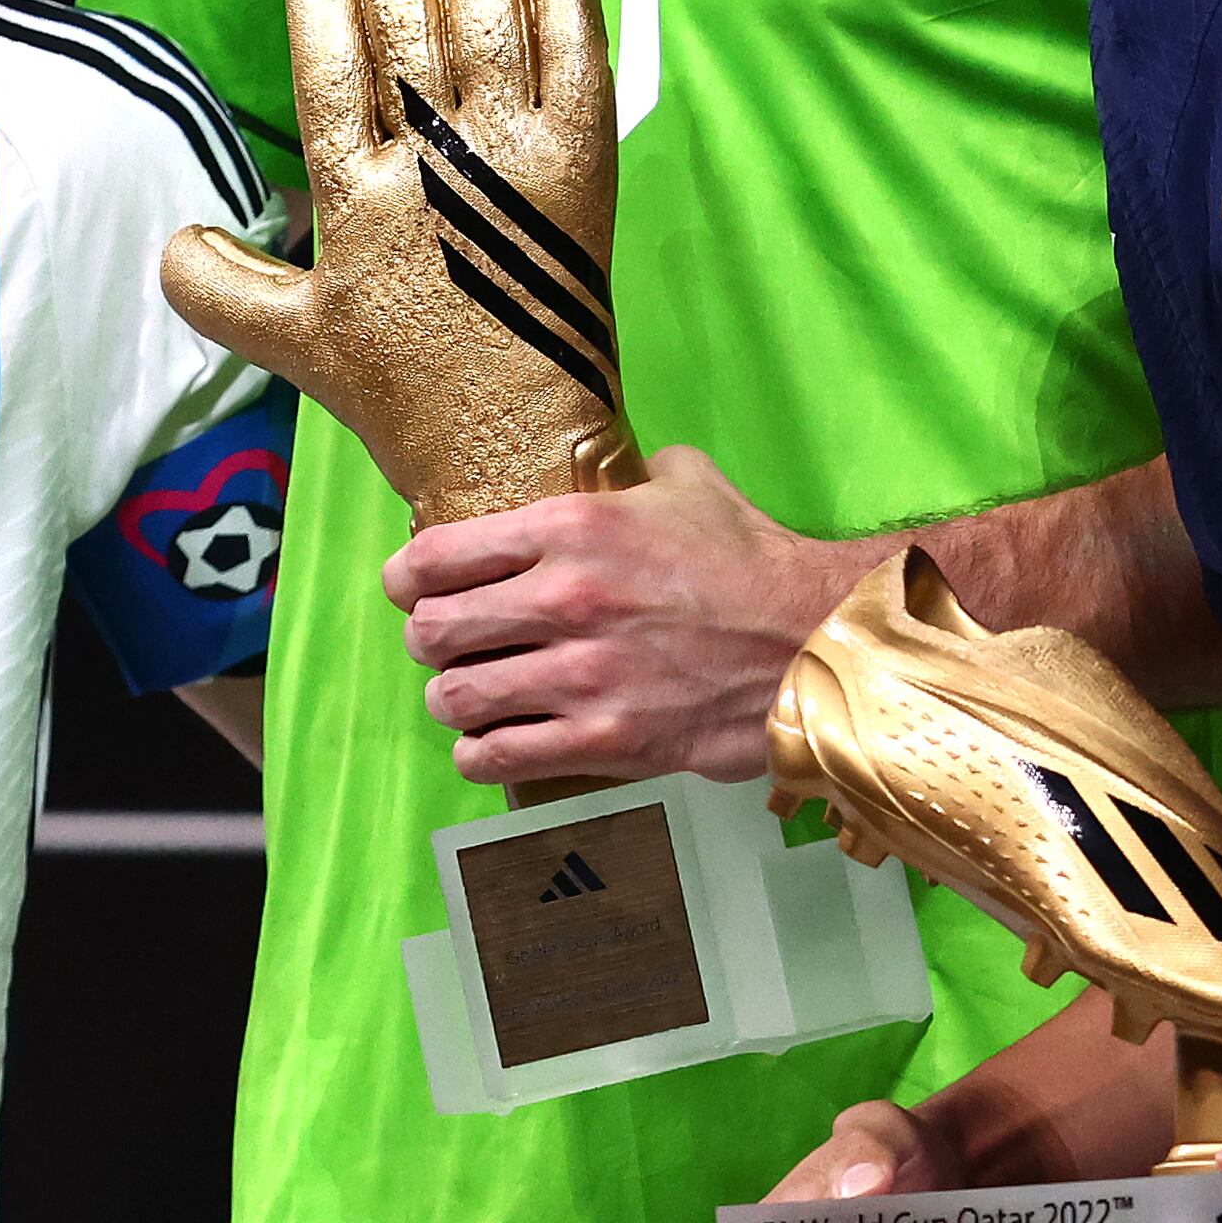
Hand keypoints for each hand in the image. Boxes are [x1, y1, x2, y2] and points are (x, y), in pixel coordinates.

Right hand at [157, 0, 639, 526]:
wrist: (520, 447)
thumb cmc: (408, 393)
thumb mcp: (296, 344)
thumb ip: (223, 289)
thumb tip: (166, 244)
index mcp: (356, 196)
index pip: (328, 57)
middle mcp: (434, 164)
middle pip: (408, 14)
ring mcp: (516, 157)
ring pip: (492, 11)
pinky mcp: (586, 161)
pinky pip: (581, 49)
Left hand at [391, 444, 860, 784]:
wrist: (815, 639)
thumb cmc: (753, 562)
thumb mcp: (688, 484)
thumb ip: (632, 473)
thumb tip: (619, 466)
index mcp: (572, 527)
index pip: (437, 555)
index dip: (406, 578)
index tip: (410, 588)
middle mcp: (564, 598)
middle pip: (431, 632)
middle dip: (427, 641)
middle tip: (446, 646)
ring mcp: (582, 675)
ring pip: (455, 699)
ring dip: (453, 699)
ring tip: (473, 695)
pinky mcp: (605, 740)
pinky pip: (498, 756)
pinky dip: (482, 752)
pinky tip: (497, 741)